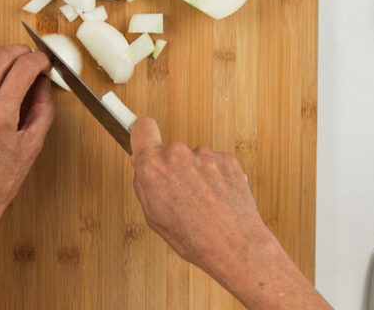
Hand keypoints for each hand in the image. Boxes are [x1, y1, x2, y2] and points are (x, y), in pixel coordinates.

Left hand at [0, 44, 53, 216]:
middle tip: (33, 57)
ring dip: (0, 54)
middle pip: (0, 57)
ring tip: (14, 61)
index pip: (23, 68)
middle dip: (21, 51)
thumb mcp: (33, 145)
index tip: (45, 63)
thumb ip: (42, 108)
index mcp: (0, 115)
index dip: (39, 60)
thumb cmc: (1, 180)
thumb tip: (42, 83)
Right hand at [130, 118, 330, 309]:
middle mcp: (177, 155)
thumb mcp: (154, 217)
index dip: (143, 134)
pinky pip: (215, 163)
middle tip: (182, 195)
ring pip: (194, 159)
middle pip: (170, 151)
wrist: (234, 246)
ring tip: (204, 203)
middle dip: (174, 168)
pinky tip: (218, 199)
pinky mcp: (226, 159)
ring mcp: (204, 155)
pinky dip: (216, 177)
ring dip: (197, 174)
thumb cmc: (193, 238)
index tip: (146, 139)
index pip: (142, 128)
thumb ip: (144, 185)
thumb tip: (140, 164)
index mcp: (153, 167)